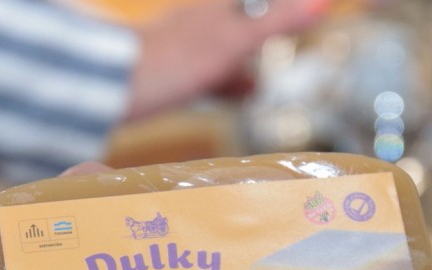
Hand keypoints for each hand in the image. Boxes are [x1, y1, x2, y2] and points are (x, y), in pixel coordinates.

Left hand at [127, 0, 330, 119]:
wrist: (109, 89)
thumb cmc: (172, 62)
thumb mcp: (233, 42)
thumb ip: (277, 22)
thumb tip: (322, 3)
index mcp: (216, 10)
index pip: (258, 10)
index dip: (279, 14)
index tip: (306, 16)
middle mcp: (198, 23)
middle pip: (239, 26)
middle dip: (258, 40)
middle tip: (283, 48)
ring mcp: (181, 48)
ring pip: (221, 53)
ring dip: (240, 69)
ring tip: (256, 88)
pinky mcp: (166, 74)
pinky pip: (203, 76)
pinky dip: (221, 85)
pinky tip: (227, 99)